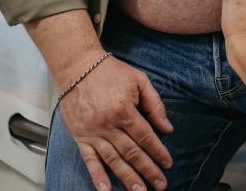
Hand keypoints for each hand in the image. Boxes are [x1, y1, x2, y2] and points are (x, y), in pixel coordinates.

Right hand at [57, 51, 173, 190]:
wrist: (77, 66)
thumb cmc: (109, 71)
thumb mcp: (139, 80)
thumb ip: (155, 104)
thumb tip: (167, 127)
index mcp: (124, 109)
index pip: (145, 136)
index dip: (158, 151)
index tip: (168, 163)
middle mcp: (108, 124)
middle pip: (132, 152)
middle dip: (148, 170)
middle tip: (160, 184)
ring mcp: (93, 132)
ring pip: (113, 160)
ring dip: (127, 178)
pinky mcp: (80, 136)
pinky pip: (89, 160)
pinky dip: (97, 176)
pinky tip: (105, 190)